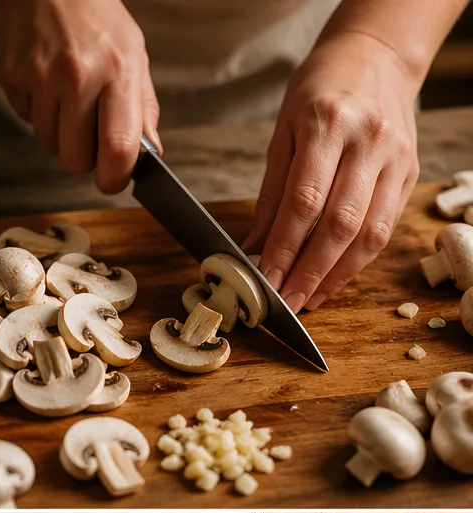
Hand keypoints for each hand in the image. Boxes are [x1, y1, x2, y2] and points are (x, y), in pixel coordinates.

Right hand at [0, 0, 160, 195]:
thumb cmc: (94, 17)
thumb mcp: (133, 53)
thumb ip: (143, 108)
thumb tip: (150, 153)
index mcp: (117, 70)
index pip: (118, 148)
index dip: (115, 177)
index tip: (114, 180)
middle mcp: (79, 75)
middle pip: (76, 160)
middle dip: (82, 156)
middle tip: (87, 131)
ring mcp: (41, 77)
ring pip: (49, 145)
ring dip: (59, 132)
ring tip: (66, 97)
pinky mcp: (14, 78)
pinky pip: (27, 121)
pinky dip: (38, 111)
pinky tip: (46, 83)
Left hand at [245, 33, 419, 312]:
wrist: (375, 57)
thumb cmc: (320, 93)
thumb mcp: (284, 131)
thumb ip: (272, 193)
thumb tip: (254, 248)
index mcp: (329, 123)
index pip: (304, 201)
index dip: (284, 248)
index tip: (265, 280)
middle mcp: (368, 140)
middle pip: (340, 222)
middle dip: (309, 271)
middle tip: (286, 302)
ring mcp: (395, 158)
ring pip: (368, 233)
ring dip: (336, 275)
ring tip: (308, 300)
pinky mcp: (409, 173)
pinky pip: (384, 229)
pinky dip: (357, 262)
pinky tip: (333, 279)